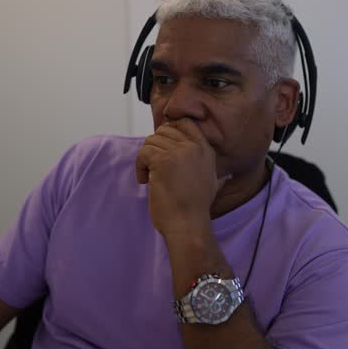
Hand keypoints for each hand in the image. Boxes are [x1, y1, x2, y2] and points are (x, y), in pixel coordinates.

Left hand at [136, 119, 229, 238]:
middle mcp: (194, 147)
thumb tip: (186, 148)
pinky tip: (145, 181)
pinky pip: (143, 152)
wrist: (189, 225)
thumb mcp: (207, 178)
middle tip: (154, 168)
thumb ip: (199, 160)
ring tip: (150, 178)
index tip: (162, 149)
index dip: (168, 131)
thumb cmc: (193, 209)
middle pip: (164, 130)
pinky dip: (140, 167)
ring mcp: (179, 152)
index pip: (185, 122)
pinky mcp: (163, 161)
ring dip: (146, 159)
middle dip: (155, 147)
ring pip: (151, 141)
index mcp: (206, 150)